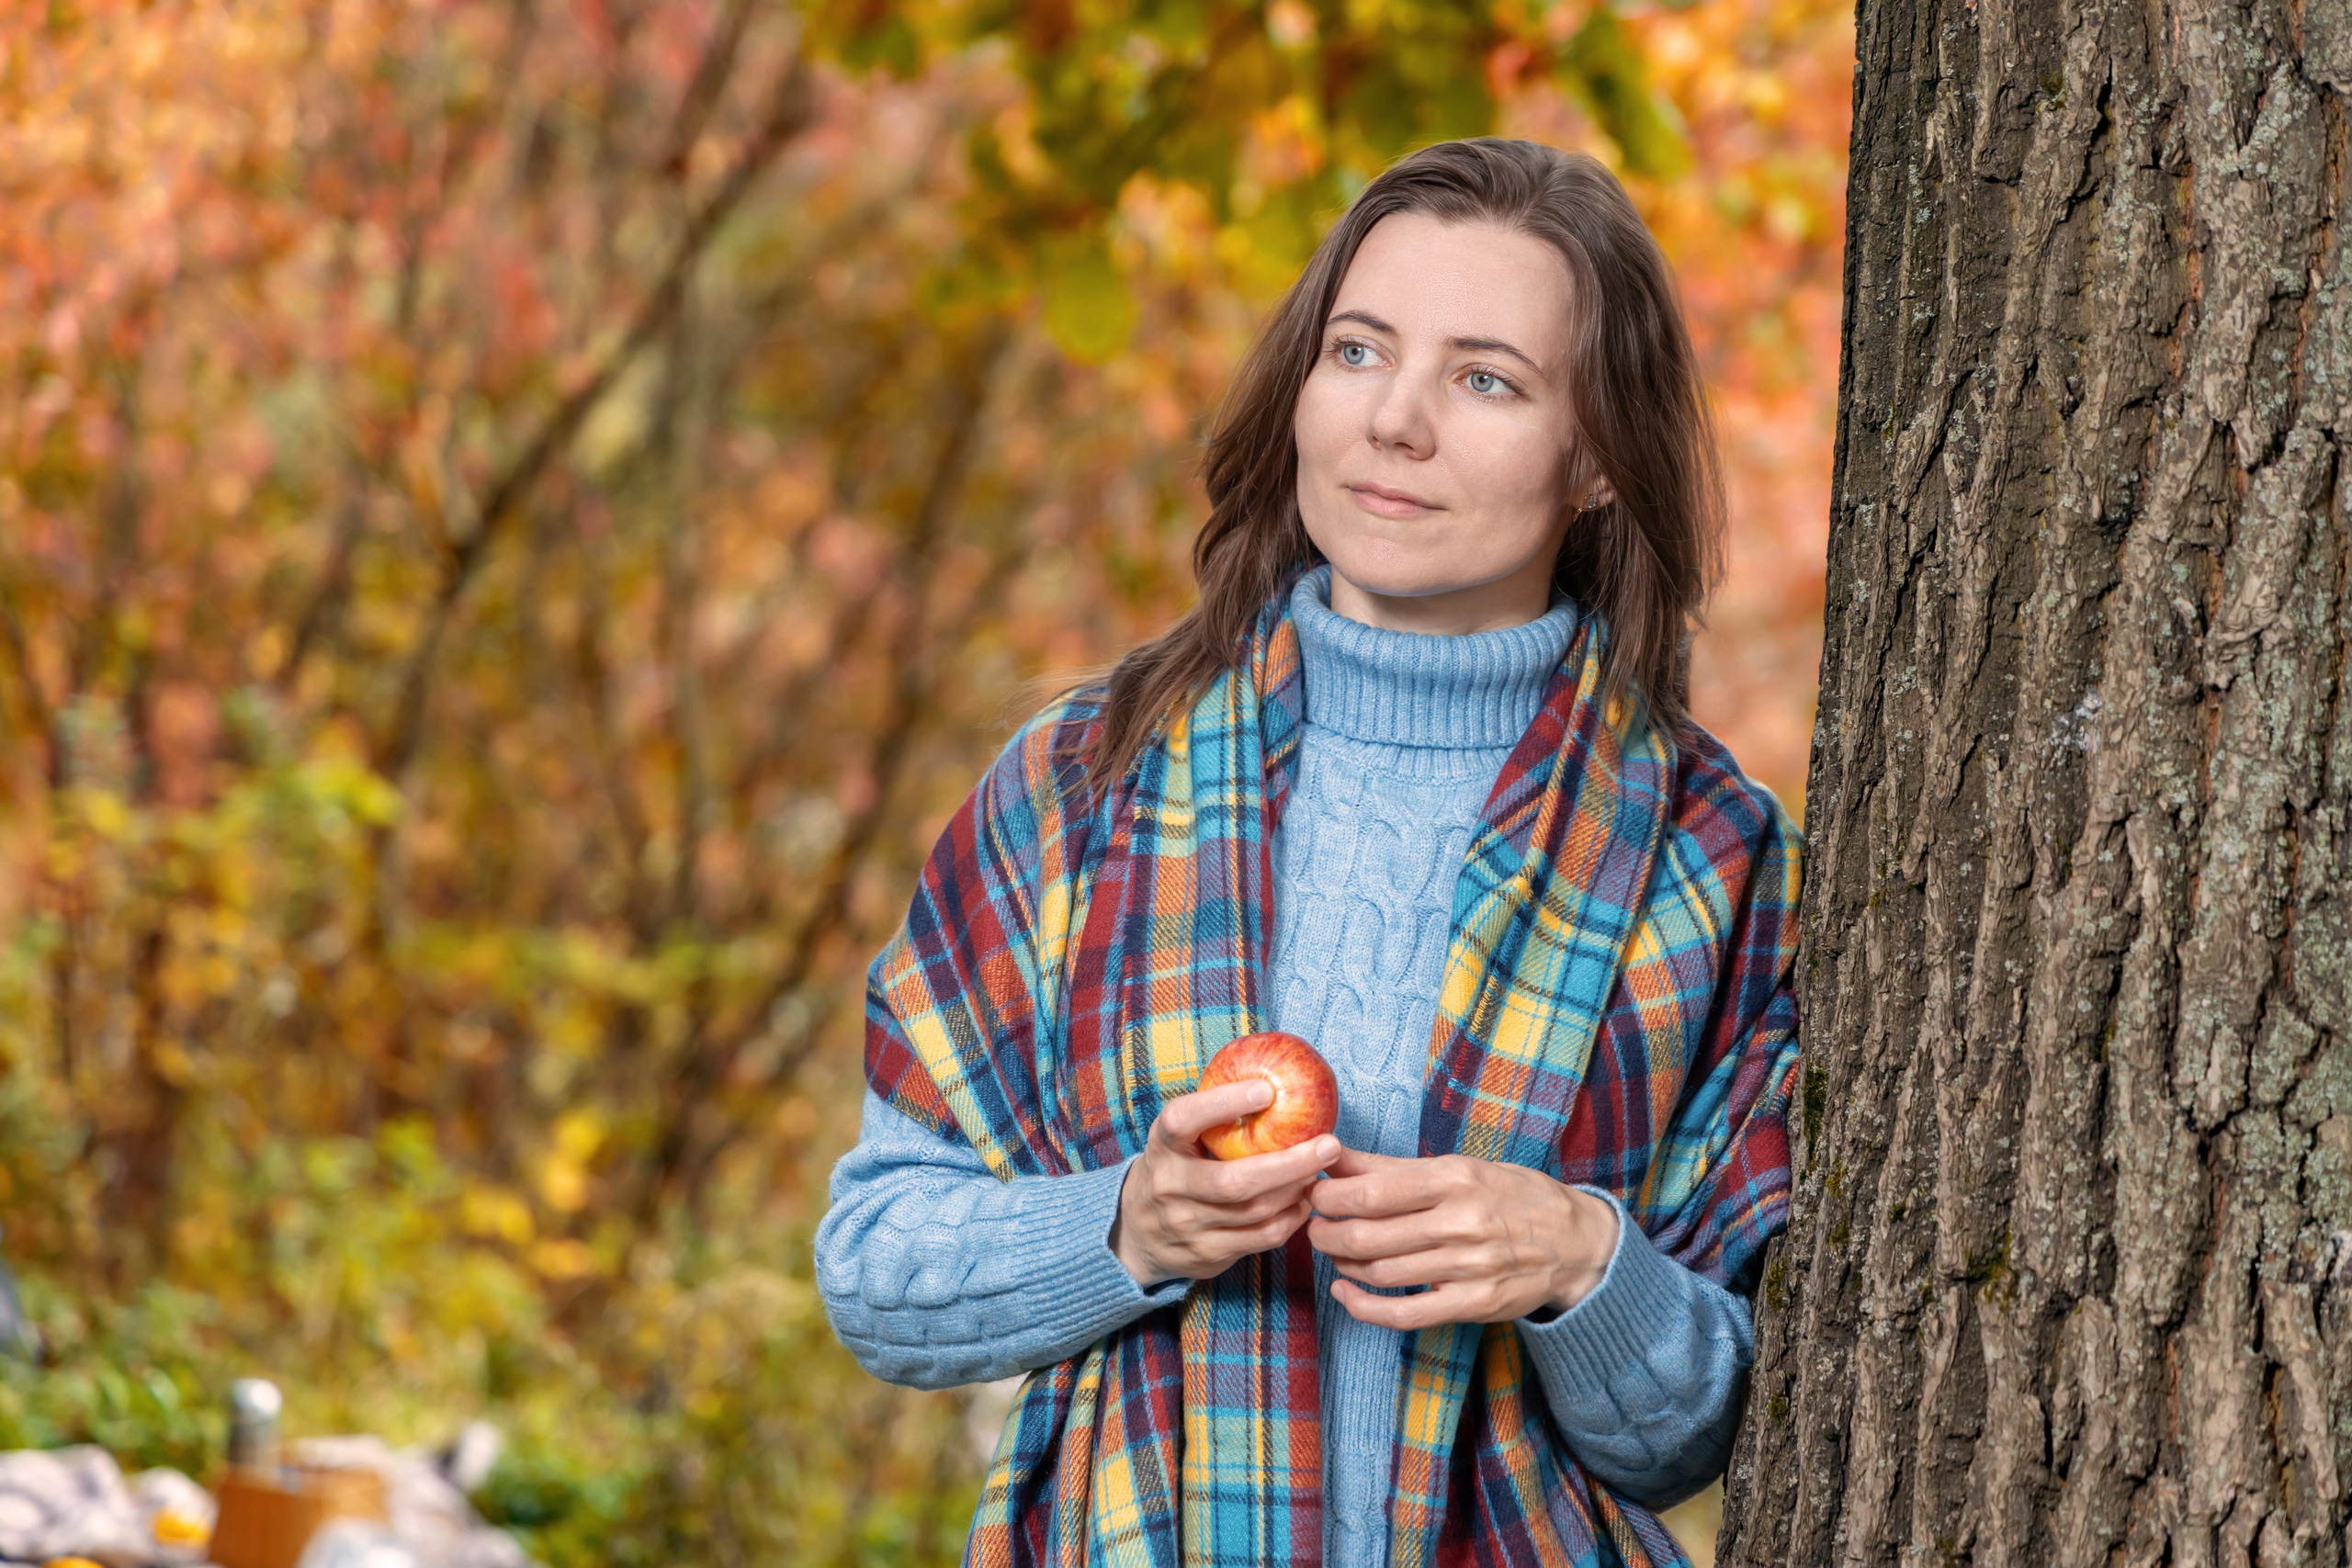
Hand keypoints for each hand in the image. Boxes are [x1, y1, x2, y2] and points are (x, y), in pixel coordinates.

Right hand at [1111, 1081, 1342, 1285]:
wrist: (1139, 1234)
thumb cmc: (1176, 1169)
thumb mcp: (1179, 1139)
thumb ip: (1213, 1117)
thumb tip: (1275, 1082)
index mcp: (1162, 1145)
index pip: (1183, 1119)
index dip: (1222, 1103)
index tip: (1266, 1090)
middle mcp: (1169, 1186)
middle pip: (1234, 1180)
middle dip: (1289, 1163)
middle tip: (1329, 1145)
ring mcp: (1187, 1225)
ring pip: (1255, 1211)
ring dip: (1296, 1191)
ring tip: (1319, 1171)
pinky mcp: (1207, 1254)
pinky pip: (1261, 1238)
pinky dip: (1291, 1219)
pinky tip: (1303, 1202)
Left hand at [1307, 1147, 1618, 1328]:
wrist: (1576, 1243)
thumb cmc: (1512, 1196)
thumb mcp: (1460, 1167)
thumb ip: (1393, 1167)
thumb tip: (1333, 1153)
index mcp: (1455, 1180)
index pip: (1371, 1191)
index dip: (1329, 1196)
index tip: (1314, 1193)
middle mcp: (1461, 1223)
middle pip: (1367, 1236)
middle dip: (1326, 1232)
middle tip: (1314, 1225)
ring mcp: (1467, 1269)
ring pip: (1379, 1273)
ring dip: (1342, 1264)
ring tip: (1332, 1251)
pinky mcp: (1472, 1306)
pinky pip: (1403, 1314)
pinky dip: (1364, 1308)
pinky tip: (1346, 1293)